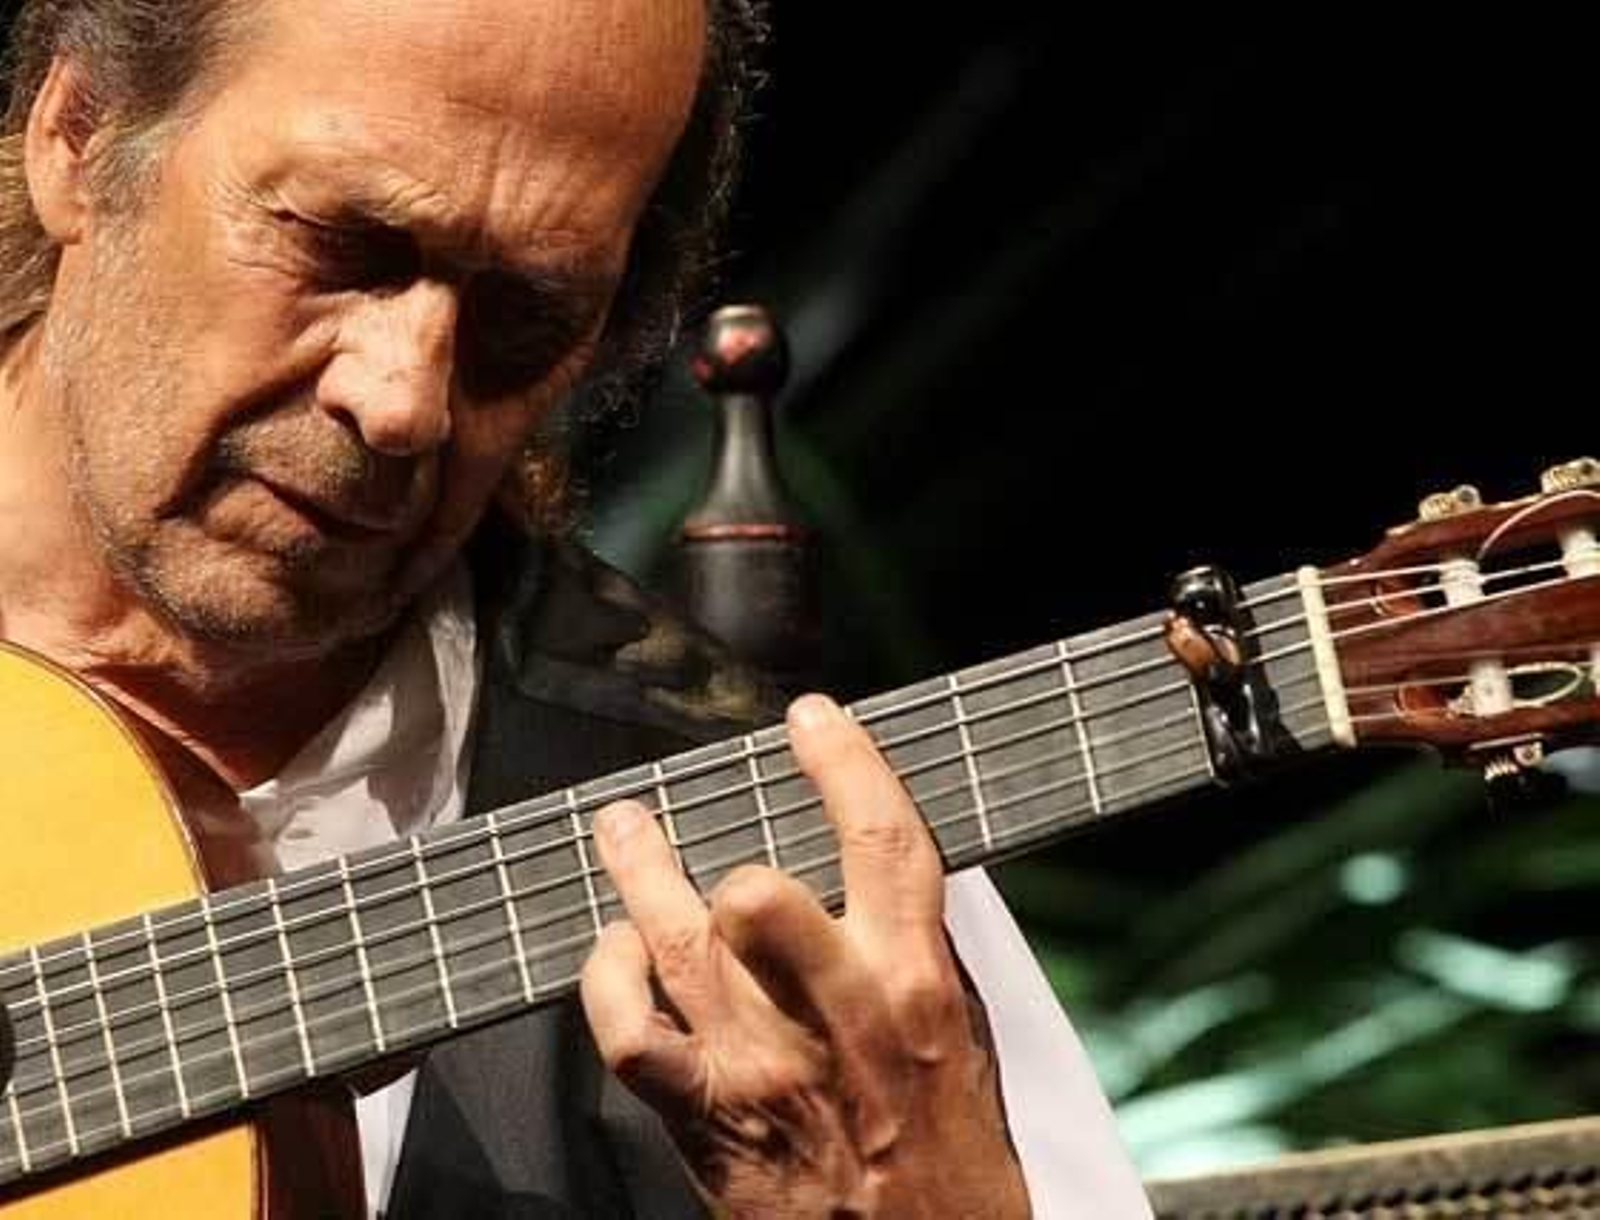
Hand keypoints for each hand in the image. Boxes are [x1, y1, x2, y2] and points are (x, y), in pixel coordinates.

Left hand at [580, 693, 1030, 1218]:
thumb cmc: (951, 1163)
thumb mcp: (967, 1040)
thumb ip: (915, 954)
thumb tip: (876, 876)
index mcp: (916, 985)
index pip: (883, 841)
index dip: (843, 763)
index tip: (811, 721)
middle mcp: (840, 1015)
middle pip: (760, 893)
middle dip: (714, 843)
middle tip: (675, 808)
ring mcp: (765, 1067)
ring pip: (682, 944)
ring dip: (639, 876)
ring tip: (622, 832)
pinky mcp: (711, 1120)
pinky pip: (630, 1036)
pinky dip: (605, 986)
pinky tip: (610, 955)